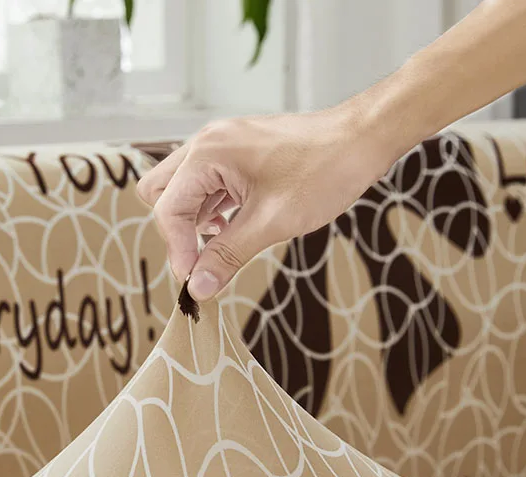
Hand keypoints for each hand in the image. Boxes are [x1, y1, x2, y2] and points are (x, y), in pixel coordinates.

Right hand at [137, 103, 392, 301]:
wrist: (363, 140)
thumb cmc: (323, 173)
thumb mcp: (271, 222)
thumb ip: (227, 256)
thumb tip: (198, 289)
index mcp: (208, 154)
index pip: (167, 210)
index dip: (177, 251)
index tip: (194, 282)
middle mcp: (207, 143)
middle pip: (161, 194)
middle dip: (177, 231)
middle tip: (203, 261)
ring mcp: (222, 145)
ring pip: (183, 190)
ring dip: (195, 223)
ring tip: (223, 247)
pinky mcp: (237, 153)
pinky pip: (207, 185)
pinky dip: (212, 211)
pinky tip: (233, 229)